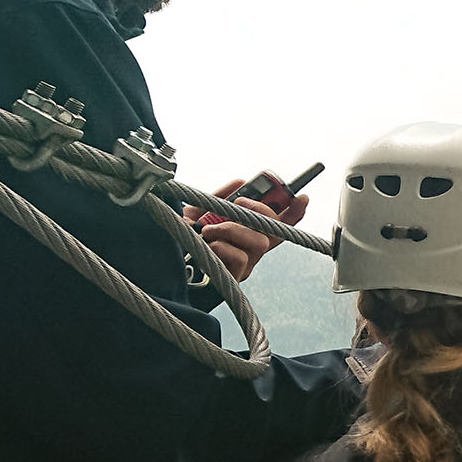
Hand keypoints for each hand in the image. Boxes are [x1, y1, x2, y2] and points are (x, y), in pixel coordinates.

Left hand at [183, 178, 310, 281]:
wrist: (160, 263)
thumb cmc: (181, 238)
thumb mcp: (199, 210)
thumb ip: (220, 196)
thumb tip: (240, 181)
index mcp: (245, 235)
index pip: (278, 223)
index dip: (293, 212)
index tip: (301, 198)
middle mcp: (250, 251)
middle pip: (274, 231)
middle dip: (260, 212)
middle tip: (239, 203)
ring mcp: (244, 267)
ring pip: (258, 243)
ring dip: (233, 230)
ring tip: (209, 229)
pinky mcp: (234, 279)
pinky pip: (240, 259)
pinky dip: (221, 247)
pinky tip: (206, 246)